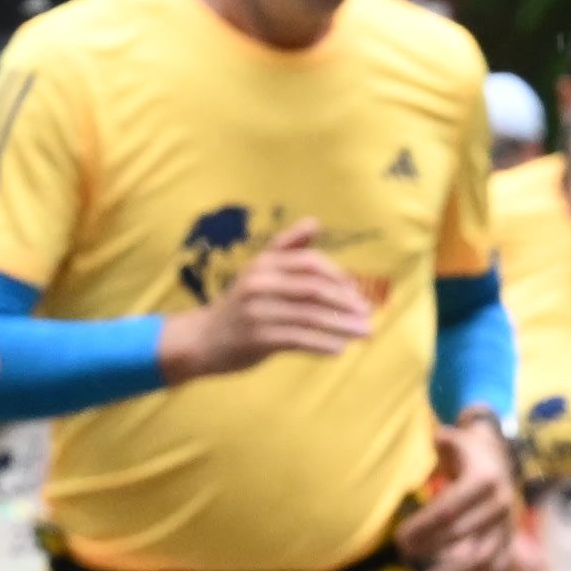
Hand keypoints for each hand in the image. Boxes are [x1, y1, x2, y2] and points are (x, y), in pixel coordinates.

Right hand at [166, 222, 371, 381]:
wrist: (203, 339)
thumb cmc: (241, 304)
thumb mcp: (259, 270)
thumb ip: (287, 247)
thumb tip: (315, 222)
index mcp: (263, 263)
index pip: (310, 263)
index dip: (337, 276)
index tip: (357, 292)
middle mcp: (259, 283)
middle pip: (313, 289)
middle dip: (346, 302)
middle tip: (367, 315)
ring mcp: (256, 311)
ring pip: (310, 317)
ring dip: (342, 326)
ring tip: (365, 333)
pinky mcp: (257, 338)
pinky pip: (298, 340)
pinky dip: (322, 344)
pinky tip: (339, 349)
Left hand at [398, 414, 519, 570]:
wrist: (501, 458)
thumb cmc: (467, 452)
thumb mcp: (455, 440)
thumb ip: (445, 442)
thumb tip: (438, 438)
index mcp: (484, 480)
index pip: (449, 510)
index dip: (422, 527)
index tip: (399, 538)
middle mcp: (501, 503)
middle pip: (461, 534)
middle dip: (429, 547)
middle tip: (403, 555)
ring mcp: (508, 524)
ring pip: (483, 557)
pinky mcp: (510, 539)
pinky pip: (496, 567)